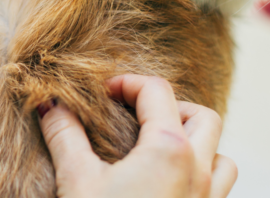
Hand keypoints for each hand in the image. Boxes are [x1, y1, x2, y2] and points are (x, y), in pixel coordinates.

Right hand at [37, 75, 237, 197]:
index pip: (157, 92)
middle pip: (202, 115)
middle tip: (136, 116)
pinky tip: (169, 186)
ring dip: (197, 143)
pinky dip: (202, 175)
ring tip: (159, 148)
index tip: (103, 92)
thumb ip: (64, 135)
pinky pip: (219, 188)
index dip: (128, 83)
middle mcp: (198, 171)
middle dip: (171, 106)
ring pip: (221, 155)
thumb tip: (48, 103)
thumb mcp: (77, 181)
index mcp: (169, 149)